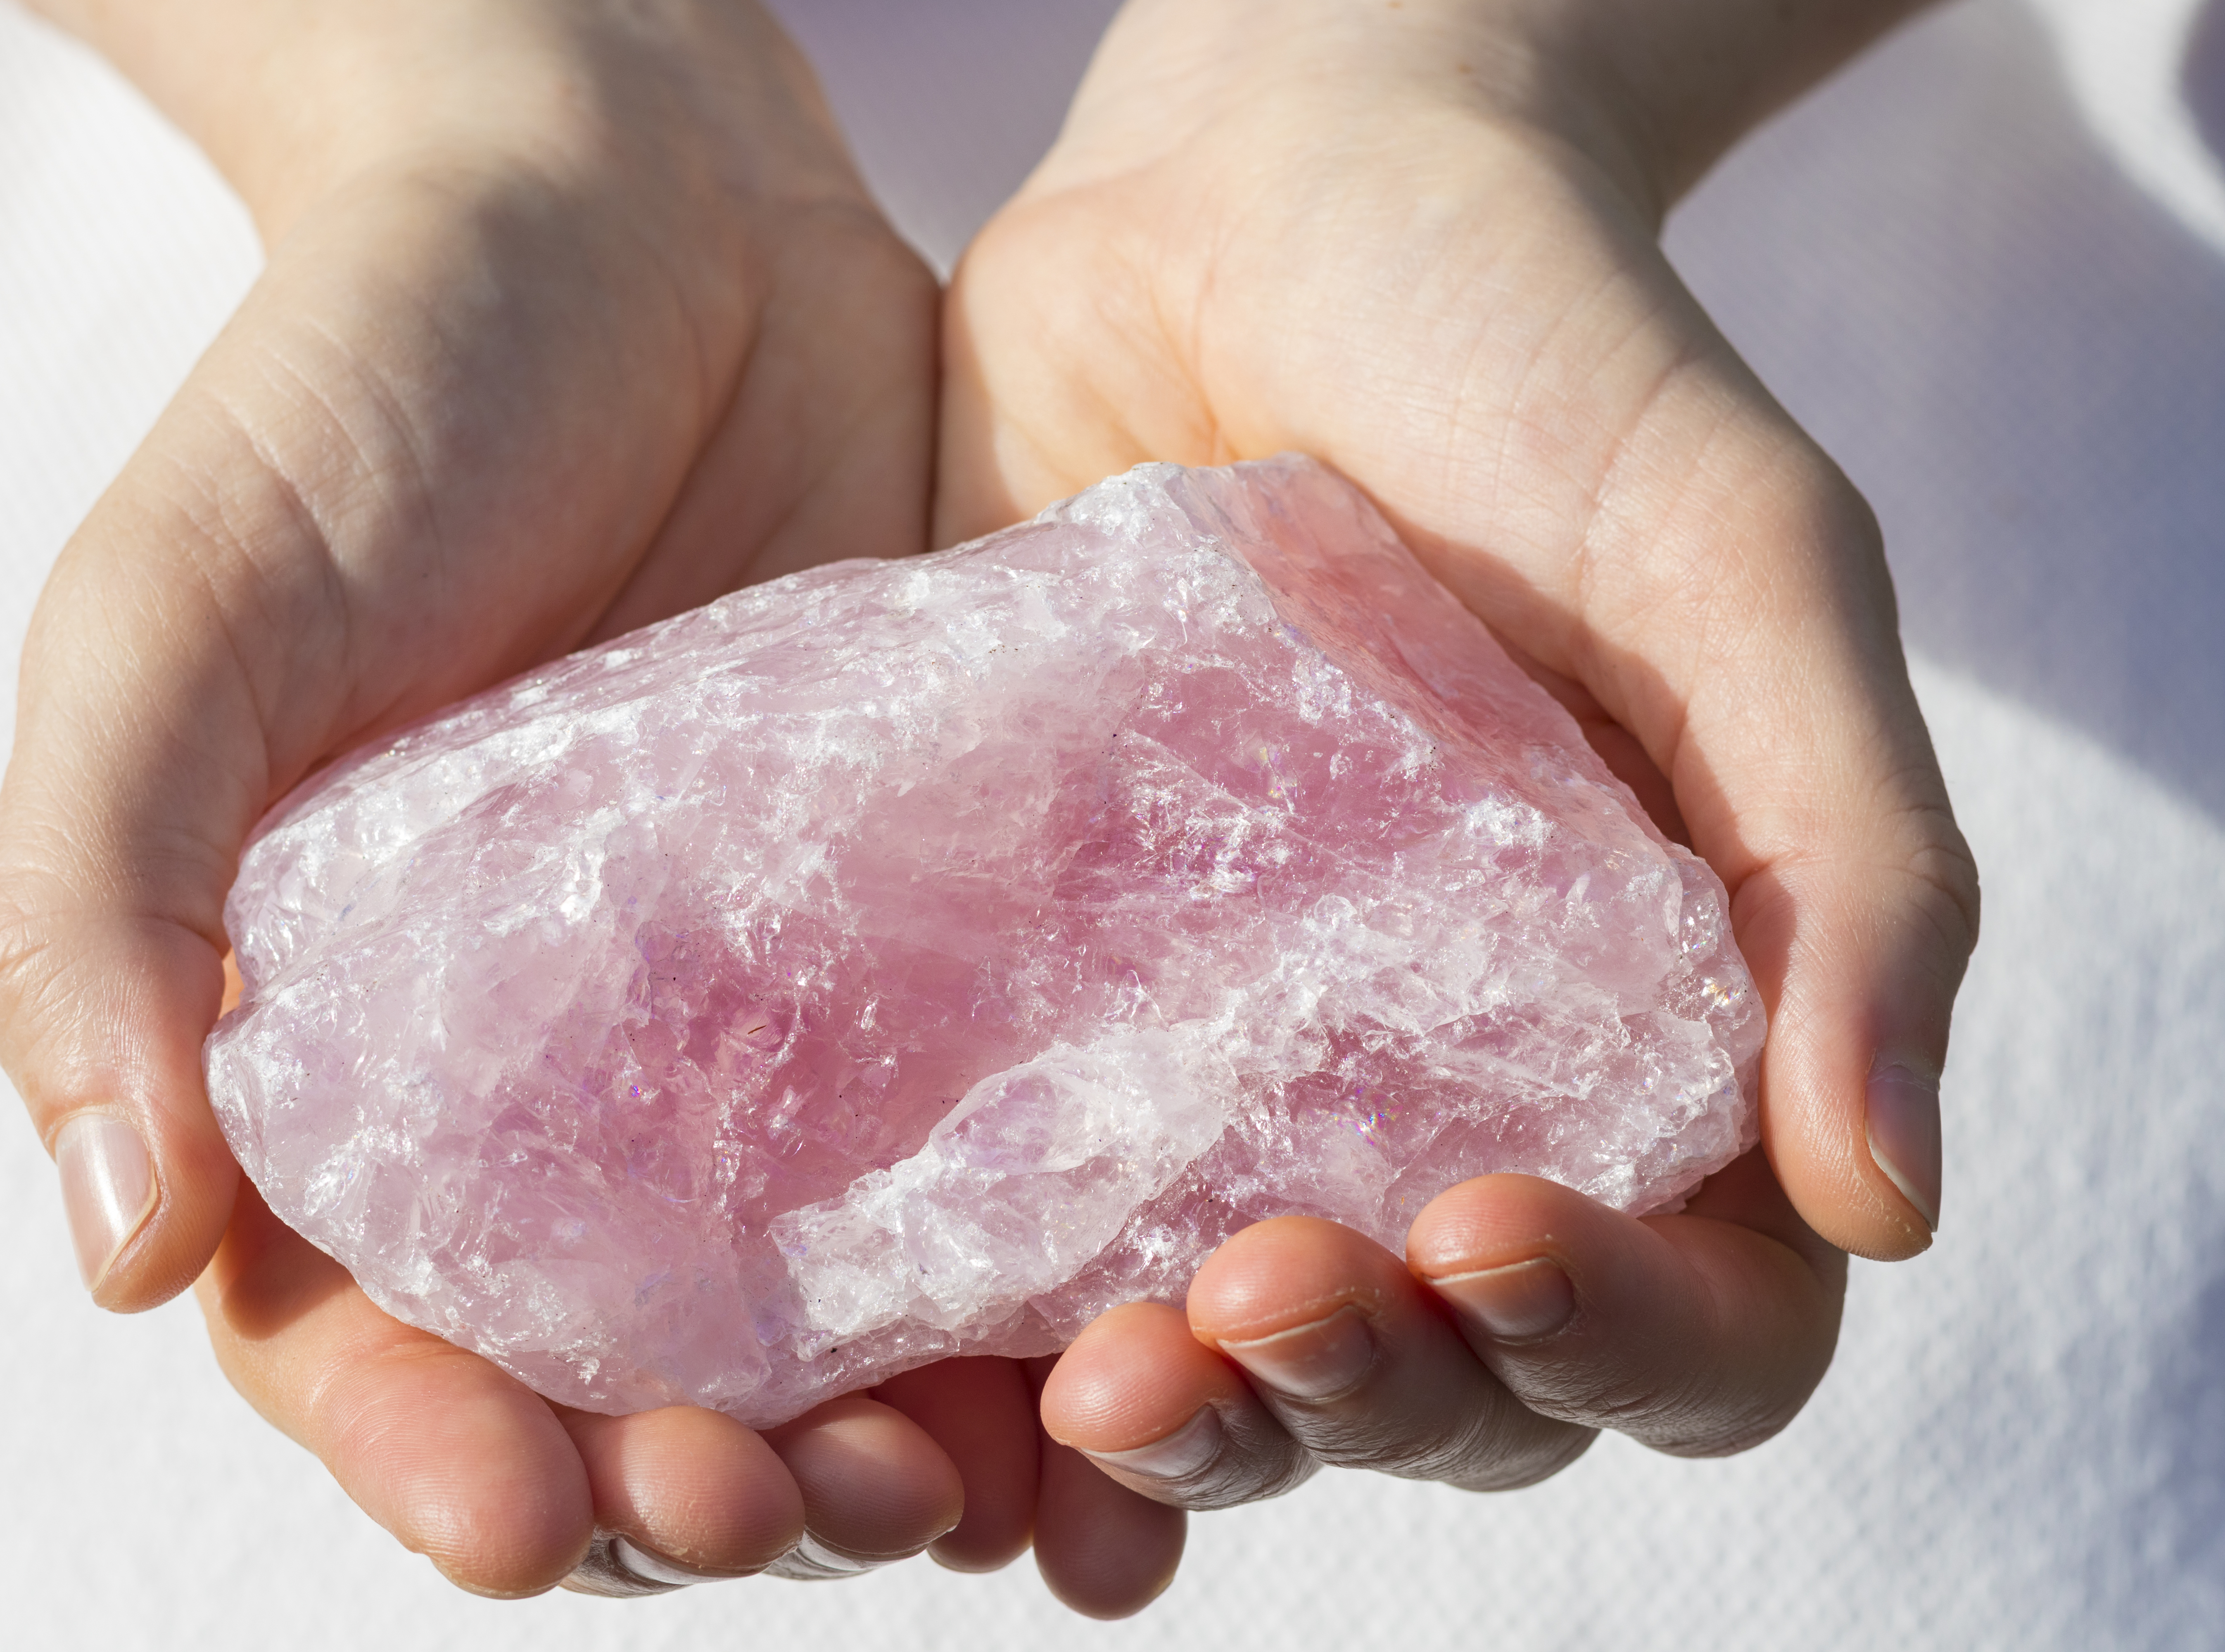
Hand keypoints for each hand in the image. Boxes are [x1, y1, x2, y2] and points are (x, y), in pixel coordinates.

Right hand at [0, 0, 977, 1595]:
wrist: (638, 221)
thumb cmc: (363, 394)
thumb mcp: (177, 628)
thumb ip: (97, 914)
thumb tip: (115, 1242)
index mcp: (345, 1057)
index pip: (367, 1339)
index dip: (435, 1457)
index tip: (520, 1522)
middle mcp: (562, 1083)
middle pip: (620, 1373)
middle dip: (696, 1489)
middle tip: (784, 1510)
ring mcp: (764, 1028)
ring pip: (827, 1320)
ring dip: (895, 1445)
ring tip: (973, 1488)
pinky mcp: (935, 944)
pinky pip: (990, 1161)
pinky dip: (1046, 1289)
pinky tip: (1112, 1356)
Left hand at [940, 0, 1975, 1554]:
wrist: (1260, 201)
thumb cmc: (1548, 360)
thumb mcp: (1745, 573)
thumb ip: (1850, 867)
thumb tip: (1889, 1194)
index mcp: (1661, 1032)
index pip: (1690, 1314)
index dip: (1604, 1340)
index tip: (1480, 1237)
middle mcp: (1454, 1084)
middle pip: (1443, 1379)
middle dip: (1351, 1397)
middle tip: (1232, 1313)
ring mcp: (1243, 1055)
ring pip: (1234, 1351)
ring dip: (1180, 1417)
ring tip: (1086, 1378)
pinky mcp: (1058, 985)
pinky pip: (1033, 1214)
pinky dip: (994, 1329)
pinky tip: (928, 1347)